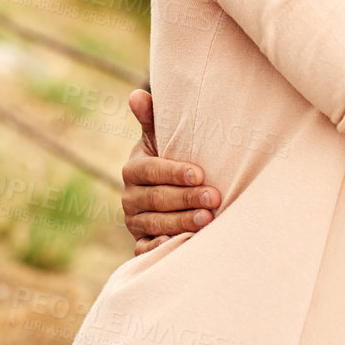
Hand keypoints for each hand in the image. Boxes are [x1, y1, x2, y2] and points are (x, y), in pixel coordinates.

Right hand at [120, 89, 218, 254]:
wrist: (168, 195)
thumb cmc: (171, 160)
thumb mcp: (160, 140)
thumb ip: (152, 119)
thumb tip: (137, 94)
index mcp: (133, 169)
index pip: (151, 171)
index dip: (174, 172)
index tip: (200, 173)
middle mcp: (130, 197)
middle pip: (157, 199)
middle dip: (186, 199)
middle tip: (214, 198)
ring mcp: (134, 222)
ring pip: (156, 224)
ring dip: (182, 223)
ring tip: (208, 220)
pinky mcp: (141, 243)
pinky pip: (146, 250)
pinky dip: (161, 249)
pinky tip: (182, 245)